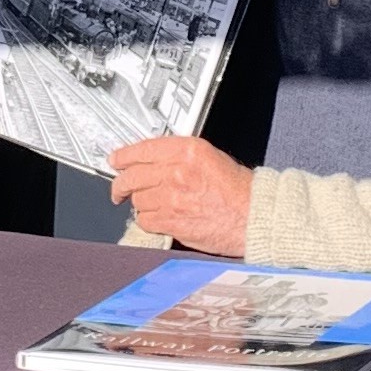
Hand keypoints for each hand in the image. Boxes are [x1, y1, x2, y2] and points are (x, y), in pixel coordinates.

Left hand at [108, 136, 253, 254]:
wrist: (254, 216)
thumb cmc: (240, 191)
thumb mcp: (211, 158)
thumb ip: (181, 157)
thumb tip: (155, 161)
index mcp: (187, 151)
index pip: (143, 149)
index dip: (124, 156)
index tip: (116, 160)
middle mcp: (176, 172)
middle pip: (132, 176)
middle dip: (122, 184)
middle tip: (120, 189)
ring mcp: (171, 198)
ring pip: (137, 200)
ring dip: (141, 203)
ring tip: (152, 205)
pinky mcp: (171, 221)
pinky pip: (144, 220)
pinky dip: (148, 221)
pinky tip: (158, 219)